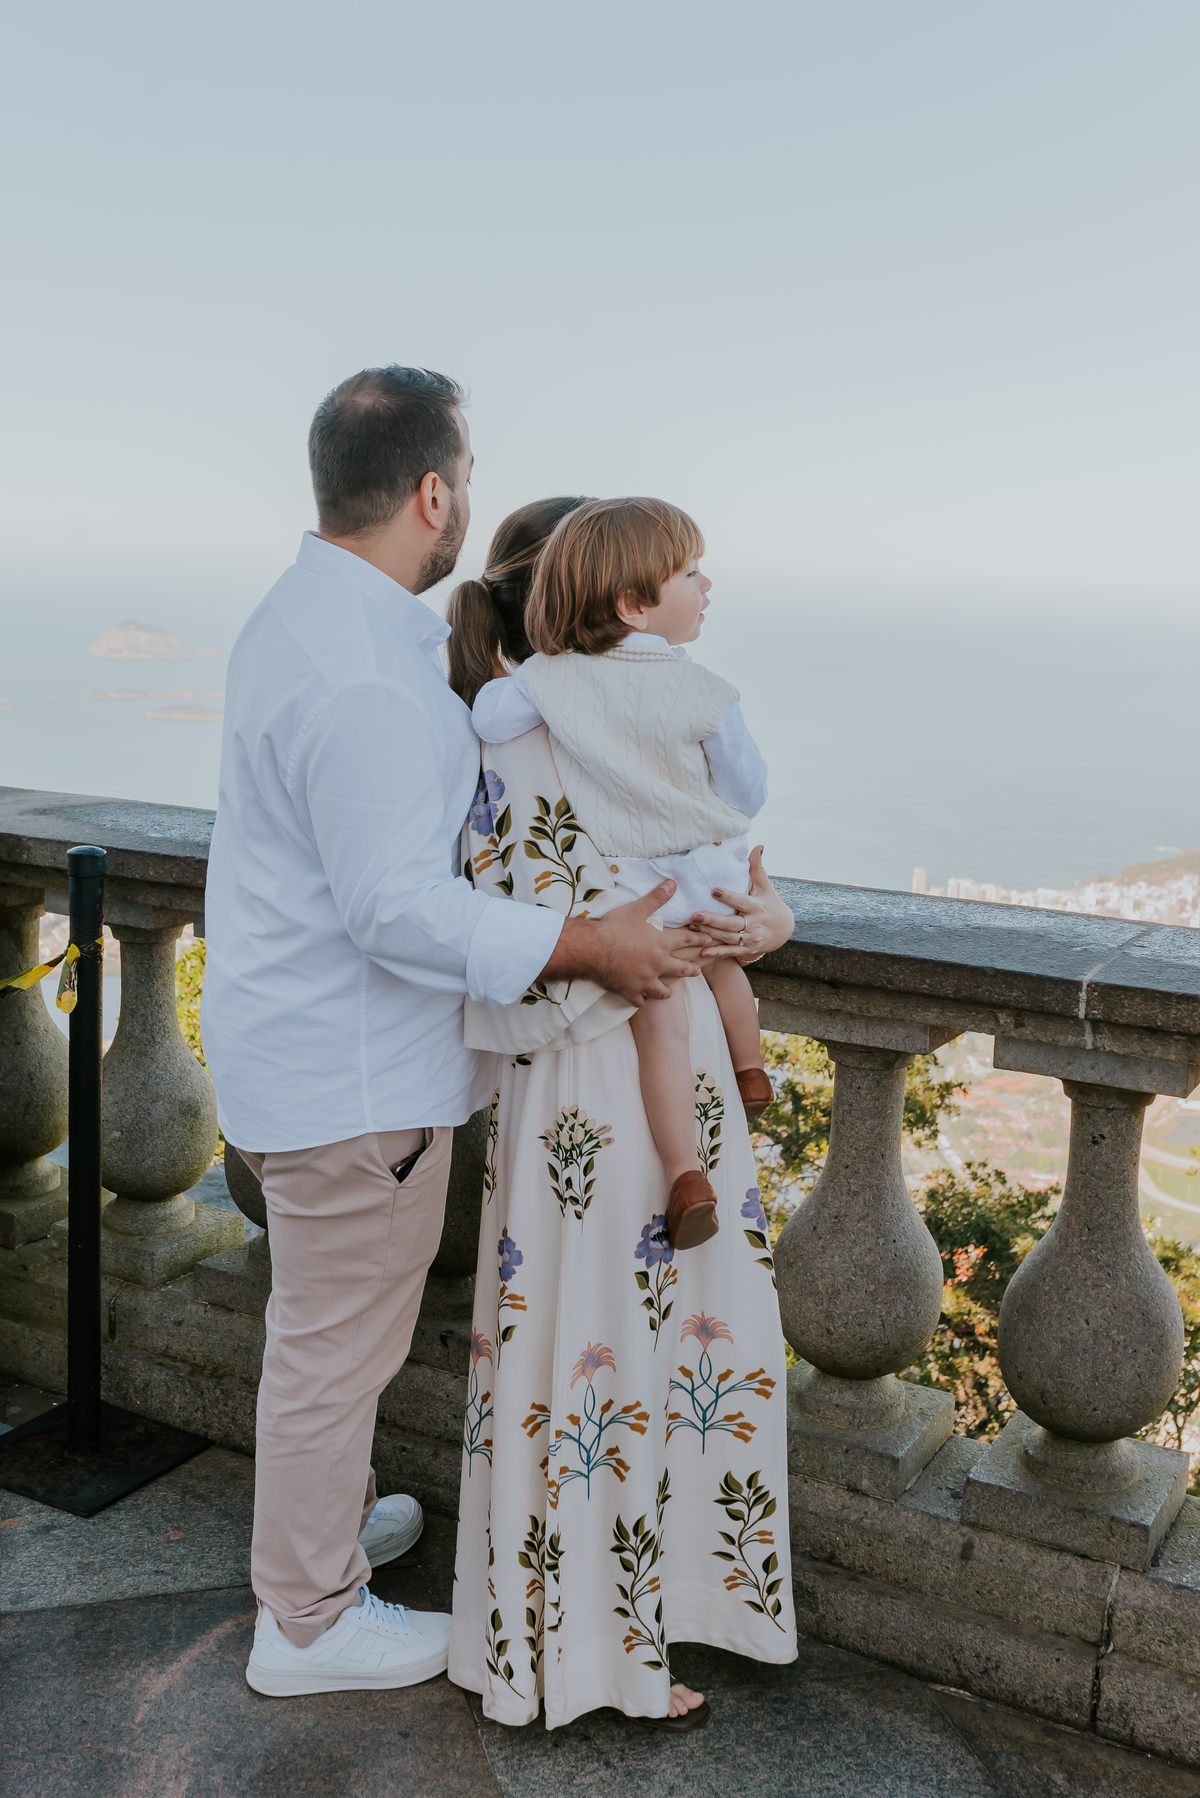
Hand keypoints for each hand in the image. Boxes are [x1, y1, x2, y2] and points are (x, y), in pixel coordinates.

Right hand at [539, 880, 709, 1004]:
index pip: (686, 940)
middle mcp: (657, 964)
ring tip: (670, 990)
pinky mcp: (629, 991)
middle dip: (691, 970)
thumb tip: (673, 883)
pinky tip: (642, 998)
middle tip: (697, 970)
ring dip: (667, 990)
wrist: (591, 949)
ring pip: (662, 991)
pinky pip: (640, 1000)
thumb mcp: (636, 909)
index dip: (699, 938)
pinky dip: (642, 999)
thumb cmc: (613, 928)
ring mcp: (644, 981)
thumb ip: (656, 897)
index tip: (708, 940)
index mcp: (661, 944)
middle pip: (681, 969)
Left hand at [690, 847, 793, 963]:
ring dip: (710, 934)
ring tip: (692, 926)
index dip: (729, 897)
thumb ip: (757, 868)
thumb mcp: (766, 887)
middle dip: (713, 920)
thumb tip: (758, 846)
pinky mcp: (747, 949)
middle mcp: (755, 924)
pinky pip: (730, 952)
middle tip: (695, 914)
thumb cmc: (771, 903)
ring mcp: (751, 939)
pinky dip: (716, 953)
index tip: (714, 890)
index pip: (742, 901)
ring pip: (728, 937)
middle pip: (732, 924)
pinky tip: (702, 952)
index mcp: (758, 907)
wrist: (784, 931)